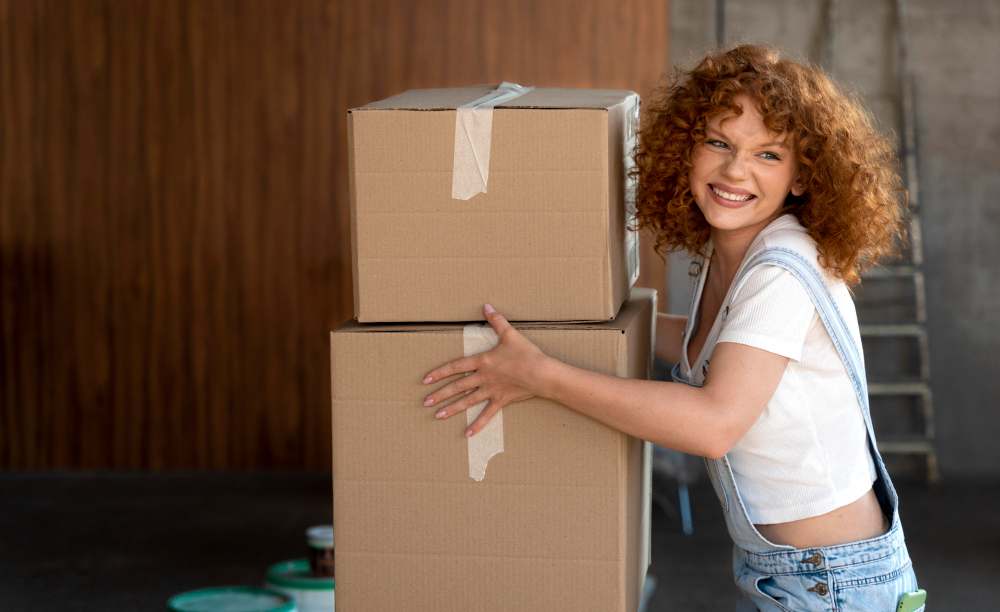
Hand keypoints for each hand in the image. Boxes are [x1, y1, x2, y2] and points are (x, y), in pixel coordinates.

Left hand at [422, 304, 548, 437]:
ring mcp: (491, 391)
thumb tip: (486, 306)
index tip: (426, 379)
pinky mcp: (501, 401)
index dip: (439, 373)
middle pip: (457, 387)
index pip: (455, 367)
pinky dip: (477, 425)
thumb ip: (496, 320)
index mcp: (483, 361)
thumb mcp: (510, 334)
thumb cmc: (526, 353)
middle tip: (425, 402)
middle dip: (440, 395)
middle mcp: (483, 377)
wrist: (542, 373)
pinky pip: (487, 415)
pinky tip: (467, 434)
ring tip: (437, 416)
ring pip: (467, 401)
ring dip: (451, 409)